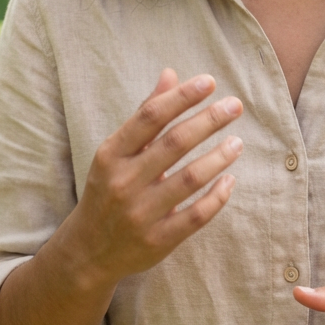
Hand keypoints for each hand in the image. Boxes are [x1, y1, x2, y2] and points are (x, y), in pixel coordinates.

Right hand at [71, 68, 242, 287]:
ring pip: (189, 179)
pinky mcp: (157, 241)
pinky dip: (217, 197)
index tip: (210, 82)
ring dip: (218, 157)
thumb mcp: (117, 152)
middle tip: (235, 106)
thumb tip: (171, 74)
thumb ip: (145, 115)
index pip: (150, 117)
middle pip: (174, 144)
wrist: (87, 251)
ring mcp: (140, 214)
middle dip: (209, 120)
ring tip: (237, 142)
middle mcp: (124, 182)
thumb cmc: (109, 189)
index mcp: (111, 154)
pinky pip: (195, 216)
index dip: (181, 97)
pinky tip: (230, 180)